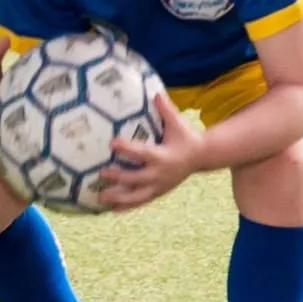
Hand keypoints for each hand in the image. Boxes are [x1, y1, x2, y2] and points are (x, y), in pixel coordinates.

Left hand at [99, 94, 202, 210]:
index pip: (143, 153)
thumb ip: (166, 109)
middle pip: (137, 178)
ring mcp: (160, 185)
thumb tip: (155, 91)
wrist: (201, 157)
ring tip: (101, 196)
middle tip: (101, 172)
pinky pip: (141, 201)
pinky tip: (112, 210)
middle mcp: (161, 173)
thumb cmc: (185, 137)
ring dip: (119, 197)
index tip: (112, 143)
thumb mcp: (178, 123)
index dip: (127, 149)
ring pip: (137, 195)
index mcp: (164, 156)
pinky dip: (127, 206)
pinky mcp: (159, 191)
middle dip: (119, 176)